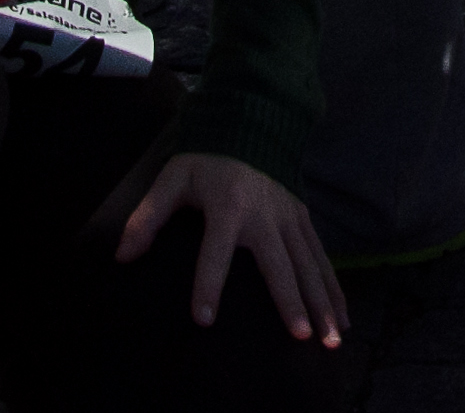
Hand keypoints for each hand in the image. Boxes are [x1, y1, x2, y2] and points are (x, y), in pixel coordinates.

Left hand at [111, 150, 345, 345]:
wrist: (249, 123)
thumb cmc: (207, 160)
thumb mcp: (172, 180)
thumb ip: (148, 217)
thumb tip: (122, 255)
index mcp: (228, 207)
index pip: (215, 251)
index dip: (207, 284)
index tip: (204, 320)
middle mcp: (265, 216)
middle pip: (280, 265)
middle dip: (292, 302)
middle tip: (302, 337)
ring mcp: (289, 217)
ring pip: (309, 265)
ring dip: (323, 302)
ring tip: (331, 340)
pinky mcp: (303, 218)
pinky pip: (321, 256)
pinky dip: (334, 287)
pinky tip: (341, 319)